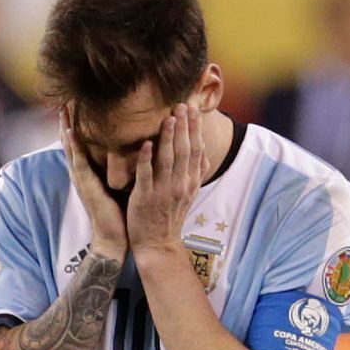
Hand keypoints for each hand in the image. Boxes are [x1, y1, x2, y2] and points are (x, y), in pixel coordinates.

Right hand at [60, 111, 127, 264]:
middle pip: (71, 143)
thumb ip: (120, 167)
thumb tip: (133, 150)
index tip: (77, 106)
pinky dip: (74, 147)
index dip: (77, 126)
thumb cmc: (120, 213)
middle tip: (63, 101)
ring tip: (62, 110)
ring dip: (65, 129)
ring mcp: (82, 180)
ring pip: (71, 149)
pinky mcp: (87, 186)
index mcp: (90, 173)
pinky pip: (79, 163)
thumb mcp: (120, 184)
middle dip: (67, 122)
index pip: (81, 144)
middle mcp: (83, 174)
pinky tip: (70, 132)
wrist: (115, 238)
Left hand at [127, 103, 207, 258]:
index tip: (193, 109)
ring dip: (169, 138)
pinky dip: (147, 160)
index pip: (196, 150)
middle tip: (181, 105)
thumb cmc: (170, 216)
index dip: (195, 129)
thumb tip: (205, 153)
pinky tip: (146, 144)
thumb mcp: (189, 195)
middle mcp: (180, 185)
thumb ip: (196, 173)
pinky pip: (146, 176)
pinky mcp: (144, 198)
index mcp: (190, 182)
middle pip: (185, 151)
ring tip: (168, 117)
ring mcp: (163, 192)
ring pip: (168, 160)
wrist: (157, 244)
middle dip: (184, 127)